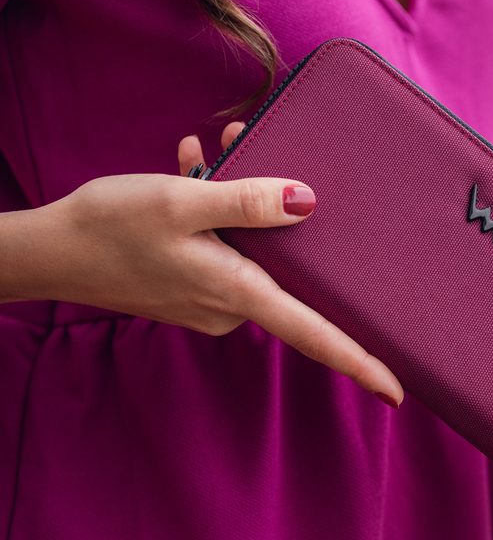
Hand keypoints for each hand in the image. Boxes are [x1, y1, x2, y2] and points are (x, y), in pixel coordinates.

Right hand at [17, 120, 403, 407]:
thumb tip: (307, 201)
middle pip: (285, 267)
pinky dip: (215, 209)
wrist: (48, 251)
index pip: (312, 334)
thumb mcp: (183, 200)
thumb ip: (247, 200)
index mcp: (236, 291)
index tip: (397, 392)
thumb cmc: (110, 227)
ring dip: (240, 196)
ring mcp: (207, 297)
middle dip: (283, 210)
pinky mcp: (190, 285)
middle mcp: (228, 304)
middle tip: (254, 150)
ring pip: (250, 246)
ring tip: (216, 147)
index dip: (358, 362)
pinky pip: (223, 246)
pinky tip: (194, 166)